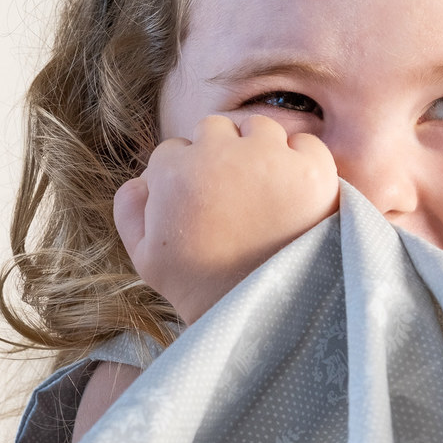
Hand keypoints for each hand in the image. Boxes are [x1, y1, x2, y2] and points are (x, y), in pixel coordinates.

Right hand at [113, 114, 338, 324]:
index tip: (202, 201)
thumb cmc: (201, 288)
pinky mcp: (312, 170)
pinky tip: (295, 196)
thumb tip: (141, 179)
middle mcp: (219, 154)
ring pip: (259, 127)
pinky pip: (305, 142)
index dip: (186, 176)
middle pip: (215, 129)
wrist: (262, 315)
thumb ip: (130, 210)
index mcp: (174, 172)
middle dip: (220, 155)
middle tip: (234, 196)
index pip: (175, 149)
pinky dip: (301, 162)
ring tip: (265, 194)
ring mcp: (268, 158)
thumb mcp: (145, 258)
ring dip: (259, 151)